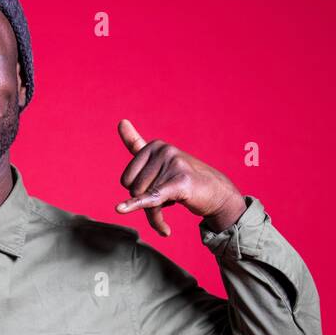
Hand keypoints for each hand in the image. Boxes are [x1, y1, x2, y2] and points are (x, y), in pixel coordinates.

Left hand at [114, 118, 244, 236]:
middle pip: (134, 190)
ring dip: (156, 213)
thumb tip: (120, 121)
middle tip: (166, 201)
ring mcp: (173, 164)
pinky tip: (120, 209)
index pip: (127, 180)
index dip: (137, 193)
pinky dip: (135, 205)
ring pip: (144, 199)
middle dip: (146, 204)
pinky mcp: (180, 181)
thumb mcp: (158, 161)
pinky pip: (152, 197)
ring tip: (174, 202)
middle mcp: (163, 150)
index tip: (154, 192)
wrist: (216, 192)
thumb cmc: (182, 178)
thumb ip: (138, 144)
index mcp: (154, 146)